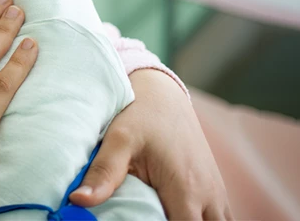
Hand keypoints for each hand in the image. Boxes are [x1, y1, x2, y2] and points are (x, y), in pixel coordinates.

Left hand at [70, 69, 232, 219]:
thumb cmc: (140, 113)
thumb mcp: (118, 140)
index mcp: (185, 189)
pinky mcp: (214, 186)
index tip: (141, 220)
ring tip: (161, 215)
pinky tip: (177, 214)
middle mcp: (208, 194)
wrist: (161, 92)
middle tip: (147, 216)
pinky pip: (220, 216)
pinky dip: (204, 219)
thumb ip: (103, 173)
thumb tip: (78, 200)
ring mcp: (215, 191)